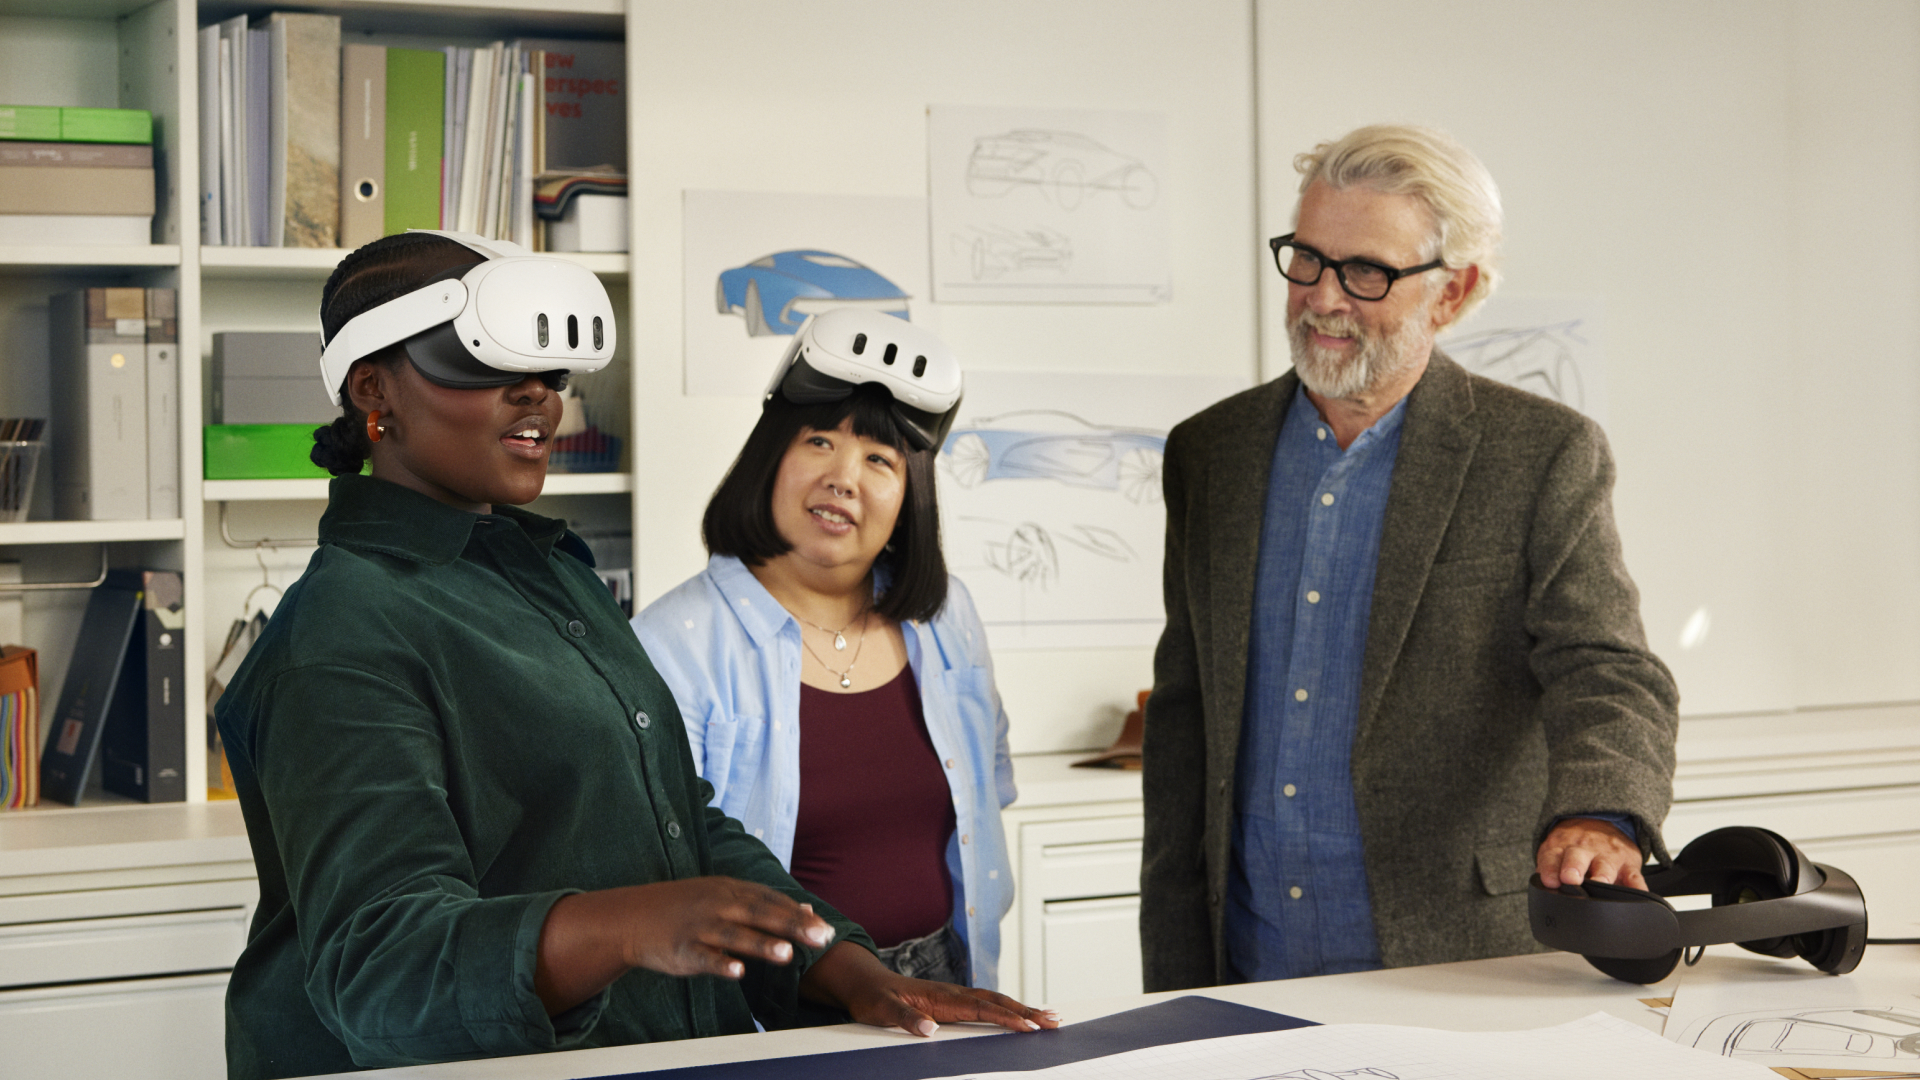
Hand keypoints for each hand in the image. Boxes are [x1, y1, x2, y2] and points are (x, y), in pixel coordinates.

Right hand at [535, 877, 834, 1013]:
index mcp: (731, 890)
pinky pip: (704, 957)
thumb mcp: (725, 896)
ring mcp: (699, 926)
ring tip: (786, 954)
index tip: (826, 928)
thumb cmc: (686, 908)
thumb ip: (766, 904)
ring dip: (760, 944)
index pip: (772, 900)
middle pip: (760, 914)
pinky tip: (738, 972)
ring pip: (734, 935)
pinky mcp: (681, 949)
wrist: (631, 917)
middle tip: (821, 938)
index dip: (799, 914)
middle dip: (792, 926)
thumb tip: (807, 909)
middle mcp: (718, 904)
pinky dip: (720, 964)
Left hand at [799, 941, 1060, 1036]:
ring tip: (1048, 1018)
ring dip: (1021, 1009)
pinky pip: (985, 1005)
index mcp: (940, 996)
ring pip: (994, 1001)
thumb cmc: (872, 998)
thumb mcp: (881, 1011)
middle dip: (1026, 1011)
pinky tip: (1018, 1016)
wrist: (863, 982)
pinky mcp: (951, 1002)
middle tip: (1054, 1021)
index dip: (1006, 1017)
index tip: (1028, 1026)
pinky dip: (1006, 1010)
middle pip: (996, 1001)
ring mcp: (953, 996)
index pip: (980, 1007)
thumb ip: (904, 1019)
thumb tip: (930, 1029)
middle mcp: (952, 993)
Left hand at [1536, 817, 1645, 889]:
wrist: (1600, 821)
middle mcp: (1584, 849)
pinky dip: (1637, 887)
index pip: (1552, 857)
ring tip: (1600, 884)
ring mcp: (1608, 856)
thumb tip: (1541, 891)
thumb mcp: (1557, 851)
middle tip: (1570, 879)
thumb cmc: (1574, 846)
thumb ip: (1548, 869)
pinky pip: (1635, 877)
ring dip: (1602, 875)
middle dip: (1573, 867)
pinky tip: (1639, 895)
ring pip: (1606, 866)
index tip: (1550, 881)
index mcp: (1562, 846)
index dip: (1549, 869)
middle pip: (1577, 856)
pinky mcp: (1629, 864)